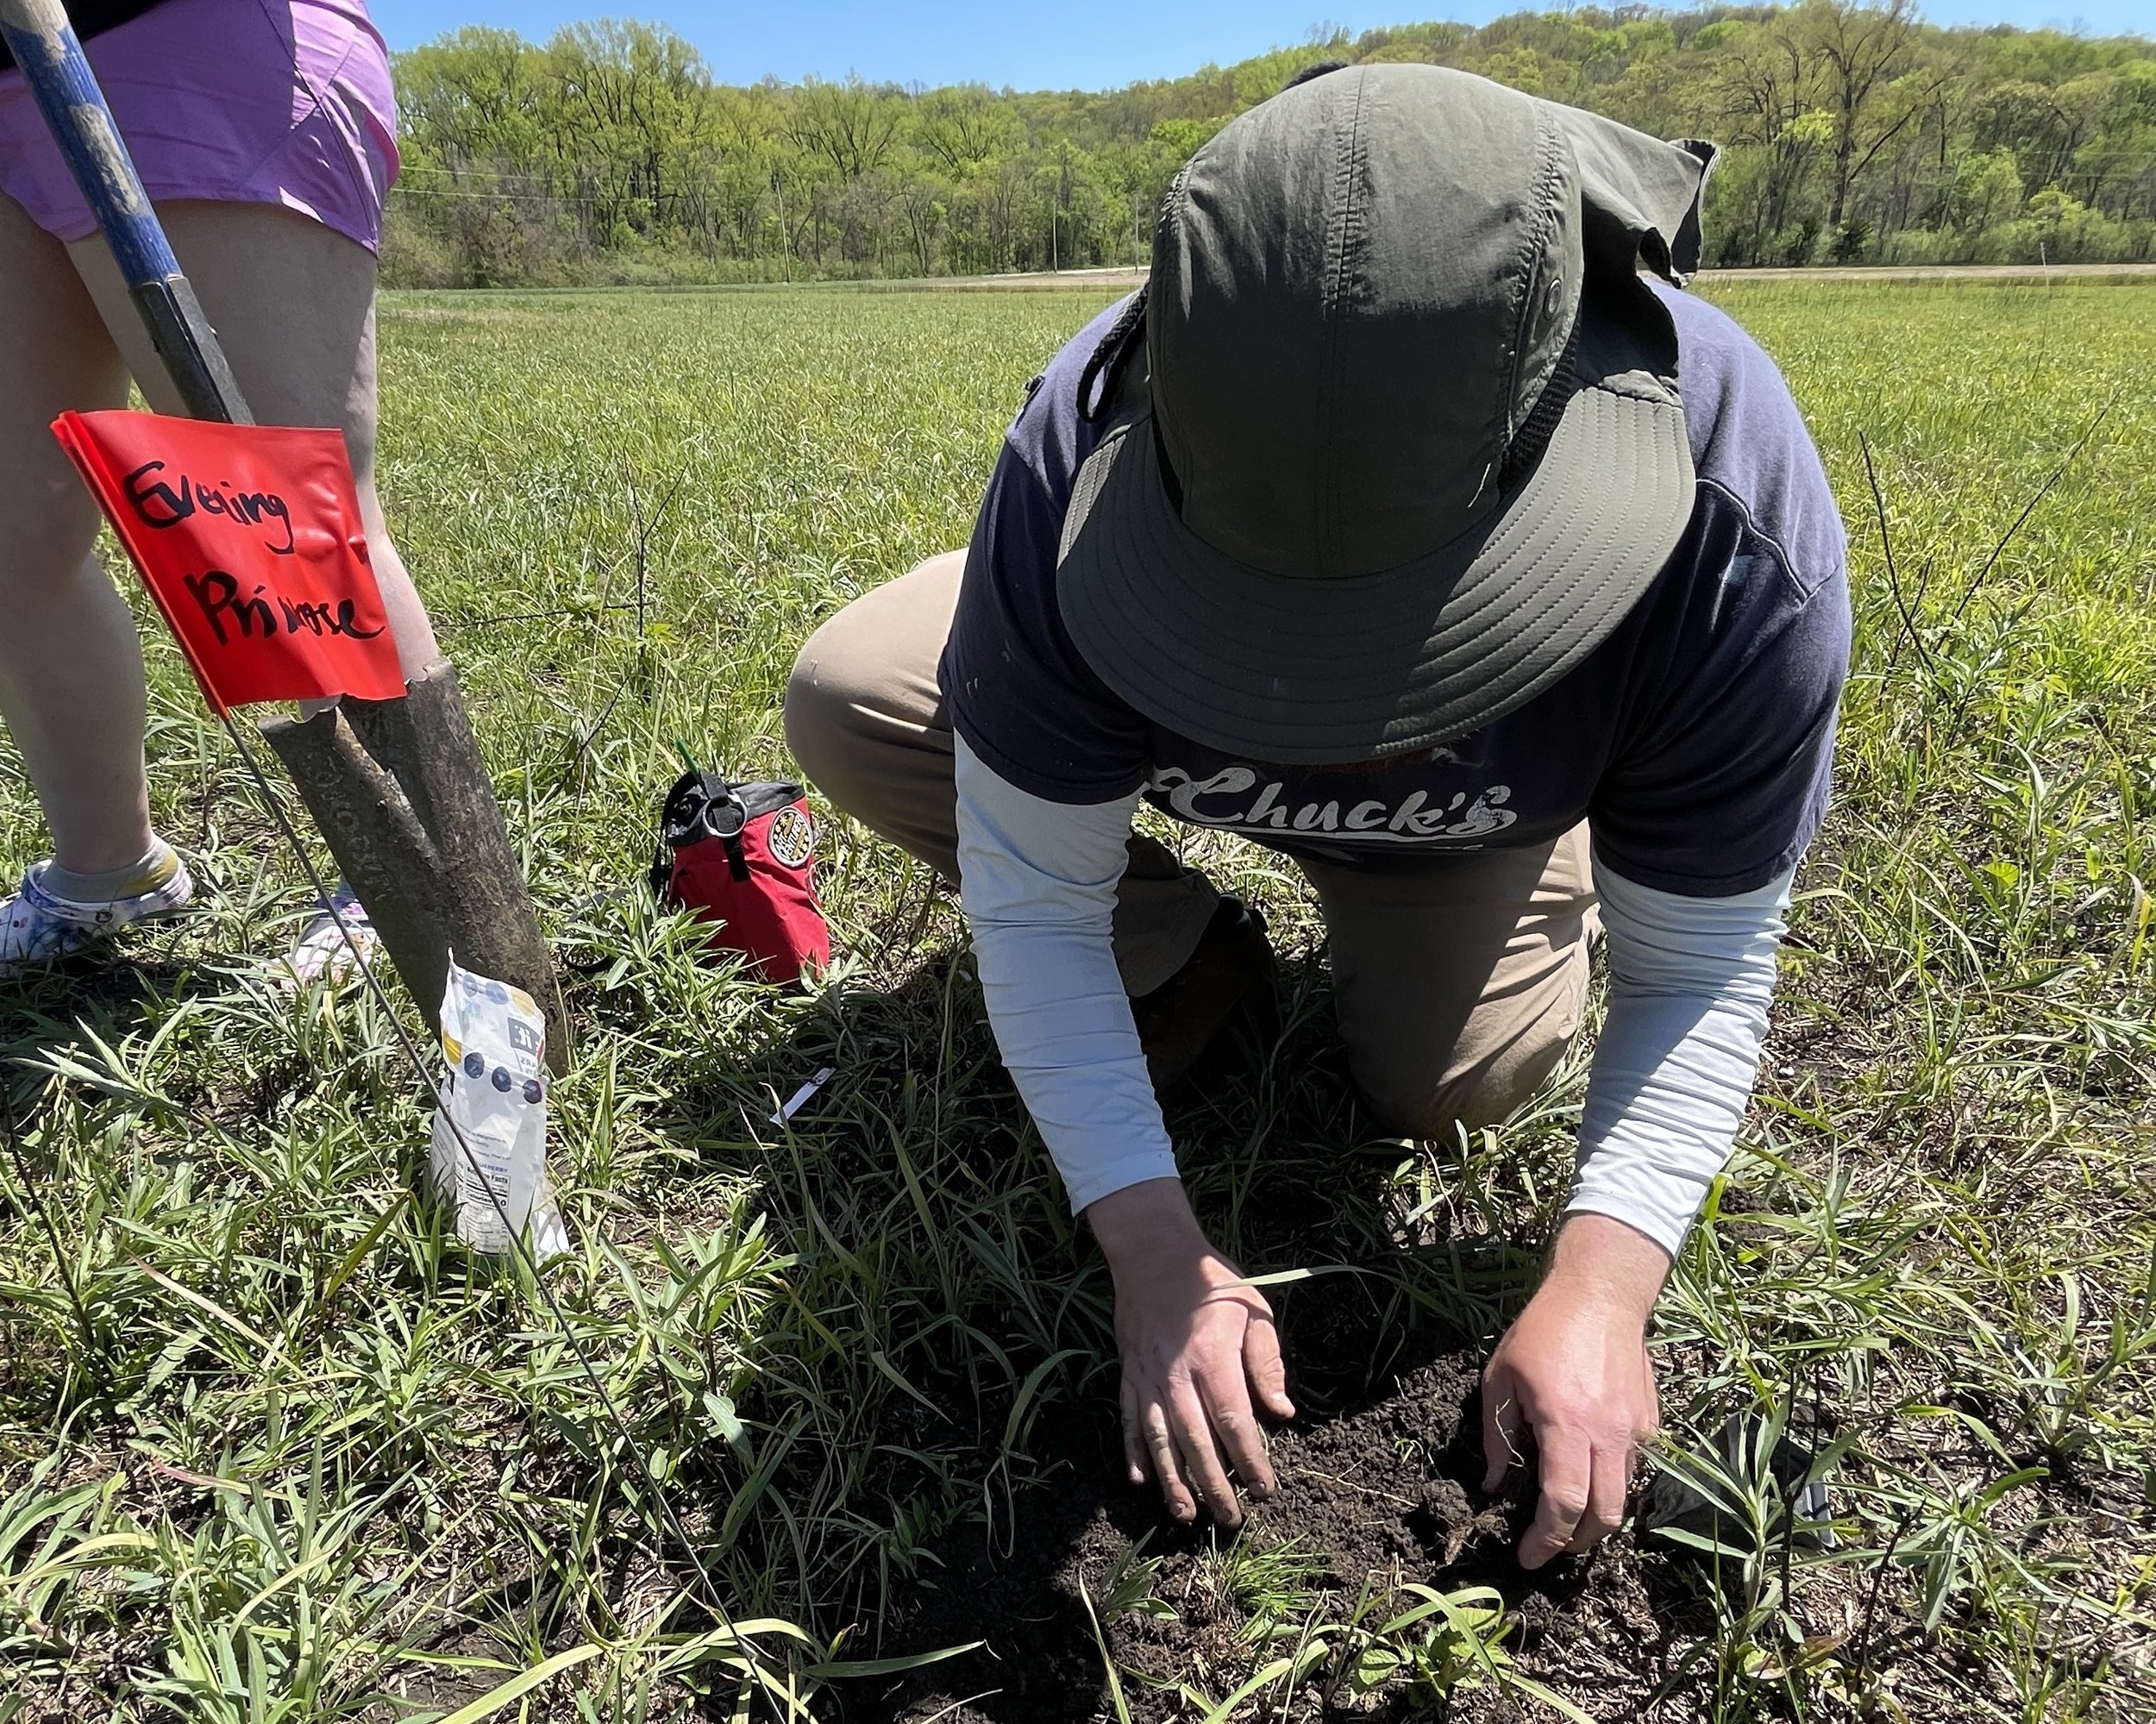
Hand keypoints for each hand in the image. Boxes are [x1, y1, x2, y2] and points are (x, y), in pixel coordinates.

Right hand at [1087, 1178, 1294, 1525]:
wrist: (1155, 1253)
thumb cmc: (1213, 1282)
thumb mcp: (1254, 1310)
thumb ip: (1266, 1363)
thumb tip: (1281, 1413)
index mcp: (1214, 1360)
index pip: (1235, 1424)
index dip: (1250, 1462)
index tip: (1264, 1489)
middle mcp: (1177, 1377)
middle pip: (1197, 1443)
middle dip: (1215, 1486)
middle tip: (1230, 1519)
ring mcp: (1147, 1378)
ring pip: (1160, 1440)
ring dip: (1173, 1481)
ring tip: (1186, 1515)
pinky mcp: (1128, 1374)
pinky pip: (1128, 1420)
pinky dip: (1133, 1452)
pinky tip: (1141, 1479)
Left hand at [1481, 1212, 1667, 1568]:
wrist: (1602, 1293)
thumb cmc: (1543, 1330)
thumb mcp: (1501, 1377)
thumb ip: (1497, 1435)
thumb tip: (1494, 1486)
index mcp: (1567, 1423)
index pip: (1564, 1503)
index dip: (1545, 1540)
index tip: (1526, 1557)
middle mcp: (1609, 1434)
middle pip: (1604, 1516)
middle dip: (1575, 1543)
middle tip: (1548, 1547)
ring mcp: (1636, 1430)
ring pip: (1622, 1497)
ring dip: (1595, 1517)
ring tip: (1566, 1517)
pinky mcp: (1650, 1423)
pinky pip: (1632, 1470)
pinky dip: (1610, 1485)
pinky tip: (1588, 1475)